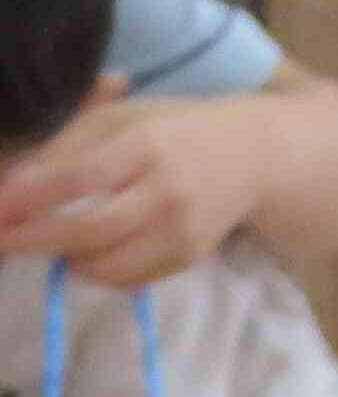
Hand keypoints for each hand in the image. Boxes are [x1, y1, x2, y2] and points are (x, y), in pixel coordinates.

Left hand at [0, 87, 261, 286]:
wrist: (255, 155)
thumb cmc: (174, 129)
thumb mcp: (121, 117)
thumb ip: (67, 145)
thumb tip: (10, 183)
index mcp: (148, 144)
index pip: (81, 176)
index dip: (31, 196)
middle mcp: (168, 191)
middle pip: (90, 229)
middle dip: (33, 240)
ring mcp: (183, 230)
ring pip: (108, 265)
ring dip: (66, 259)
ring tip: (52, 243)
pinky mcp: (190, 256)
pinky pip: (130, 279)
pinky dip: (99, 271)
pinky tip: (90, 252)